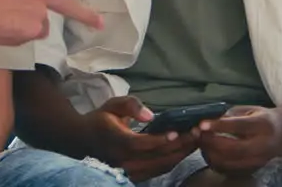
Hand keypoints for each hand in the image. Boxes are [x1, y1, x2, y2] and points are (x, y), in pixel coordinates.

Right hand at [0, 0, 103, 46]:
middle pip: (69, 6)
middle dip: (86, 15)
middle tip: (101, 23)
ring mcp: (39, 11)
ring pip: (38, 28)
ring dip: (25, 30)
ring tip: (1, 23)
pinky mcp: (34, 28)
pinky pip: (26, 38)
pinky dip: (16, 38)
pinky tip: (1, 30)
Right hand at [82, 97, 198, 181]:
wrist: (82, 141)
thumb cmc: (100, 119)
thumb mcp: (112, 105)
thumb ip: (131, 105)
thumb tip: (150, 115)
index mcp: (117, 141)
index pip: (141, 144)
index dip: (161, 140)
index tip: (178, 131)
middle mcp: (123, 160)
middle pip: (157, 157)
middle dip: (180, 145)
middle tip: (198, 132)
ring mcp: (129, 171)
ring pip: (160, 166)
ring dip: (180, 154)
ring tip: (196, 140)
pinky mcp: (134, 176)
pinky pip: (158, 171)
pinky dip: (173, 161)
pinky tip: (184, 150)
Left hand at [197, 106, 281, 177]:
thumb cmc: (263, 119)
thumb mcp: (250, 110)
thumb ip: (231, 115)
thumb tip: (209, 121)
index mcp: (264, 125)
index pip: (240, 126)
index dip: (219, 126)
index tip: (202, 124)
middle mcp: (263, 145)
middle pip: (233, 149)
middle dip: (211, 142)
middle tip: (197, 133)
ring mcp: (257, 161)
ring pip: (228, 162)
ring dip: (209, 152)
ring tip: (200, 141)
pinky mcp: (251, 169)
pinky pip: (228, 169)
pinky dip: (214, 160)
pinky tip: (208, 150)